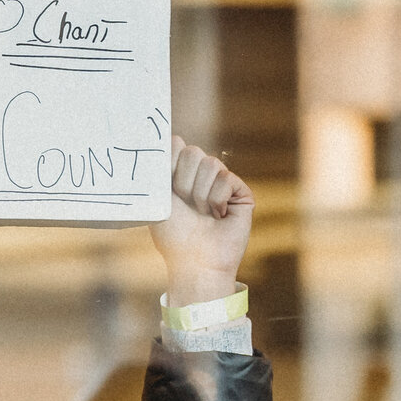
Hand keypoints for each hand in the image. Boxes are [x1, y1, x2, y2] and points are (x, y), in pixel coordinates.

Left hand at [149, 140, 253, 305]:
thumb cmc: (174, 237)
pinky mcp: (240, 192)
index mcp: (179, 175)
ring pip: (210, 163)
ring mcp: (222, 182)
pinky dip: (217, 200)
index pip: (176, 145)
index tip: (168, 189)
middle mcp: (202, 176)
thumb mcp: (159, 200)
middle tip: (187, 207)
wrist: (196, 262)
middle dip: (183, 182)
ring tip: (203, 214)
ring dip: (200, 195)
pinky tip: (218, 216)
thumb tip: (173, 138)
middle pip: (192, 151)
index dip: (170, 164)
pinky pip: (225, 178)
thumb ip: (163, 170)